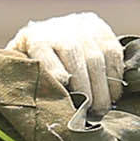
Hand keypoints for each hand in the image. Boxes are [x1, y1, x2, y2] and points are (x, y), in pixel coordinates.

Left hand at [11, 12, 125, 113]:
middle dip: (84, 88)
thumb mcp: (23, 70)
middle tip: (90, 114)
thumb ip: (26, 81)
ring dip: (102, 87)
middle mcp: (59, 28)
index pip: (42, 49)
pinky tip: (113, 94)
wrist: (53, 35)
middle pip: (73, 55)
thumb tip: (31, 104)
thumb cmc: (35, 64)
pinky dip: (115, 77)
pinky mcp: (102, 29)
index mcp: (34, 37)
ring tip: (101, 109)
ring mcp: (82, 26)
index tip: (64, 89)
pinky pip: (114, 53)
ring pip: (96, 56)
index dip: (54, 70)